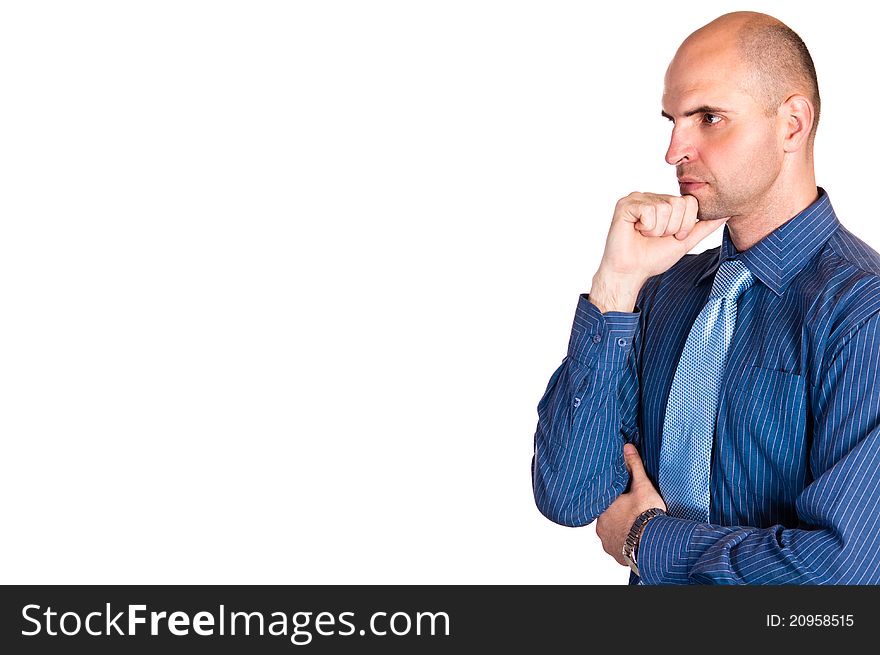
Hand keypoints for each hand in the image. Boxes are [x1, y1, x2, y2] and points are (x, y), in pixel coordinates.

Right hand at [596, 192, 728, 287]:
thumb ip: (704, 226)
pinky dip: (646, 227)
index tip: (672, 236)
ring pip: (664, 208)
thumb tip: (727, 213)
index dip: (685, 224)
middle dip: (671, 228)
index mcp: (665, 203)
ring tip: (645, 235)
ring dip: (657, 230)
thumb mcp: (685, 241)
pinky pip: (649, 210)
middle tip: (656, 237)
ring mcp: (638, 198)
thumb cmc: (653, 258)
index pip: (690, 202)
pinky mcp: (626, 204)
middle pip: (678, 203)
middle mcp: (652, 197)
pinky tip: (636, 231)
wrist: (630, 272)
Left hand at [596, 443, 666, 565]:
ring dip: (621, 531)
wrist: (654, 544)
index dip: (614, 498)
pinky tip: (635, 541)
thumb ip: (634, 466)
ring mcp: (607, 542)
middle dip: (618, 515)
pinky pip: (618, 548)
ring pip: (611, 533)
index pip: (604, 500)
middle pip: (607, 518)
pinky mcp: (617, 555)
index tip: (623, 498)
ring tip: (636, 527)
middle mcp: (600, 526)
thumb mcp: (642, 485)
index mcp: (603, 507)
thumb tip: (627, 446)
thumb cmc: (646, 514)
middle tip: (633, 513)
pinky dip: (625, 544)